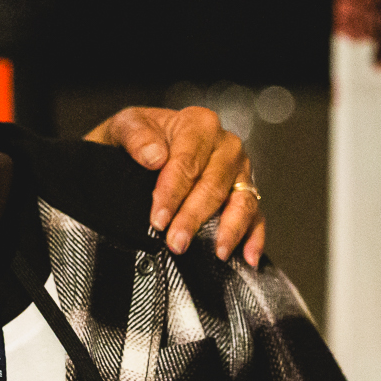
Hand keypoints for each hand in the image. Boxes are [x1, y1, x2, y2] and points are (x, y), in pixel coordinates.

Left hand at [86, 107, 265, 265]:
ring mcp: (239, 171)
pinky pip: (256, 216)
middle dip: (194, 217)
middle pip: (214, 185)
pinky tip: (248, 256)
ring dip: (228, 229)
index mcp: (199, 125)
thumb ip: (136, 136)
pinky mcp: (246, 193)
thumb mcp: (125, 126)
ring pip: (241, 201)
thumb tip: (154, 156)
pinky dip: (254, 237)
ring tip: (216, 252)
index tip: (158, 218)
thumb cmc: (140, 138)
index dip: (172, 192)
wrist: (145, 146)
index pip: (188, 162)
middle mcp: (225, 146)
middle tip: (176, 242)